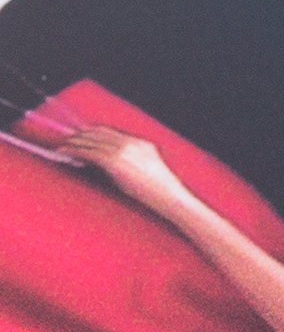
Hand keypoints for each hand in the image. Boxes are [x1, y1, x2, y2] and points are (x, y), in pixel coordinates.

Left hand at [61, 128, 191, 212]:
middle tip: (69, 139)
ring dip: (74, 143)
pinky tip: (65, 153)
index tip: (83, 135)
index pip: (110, 132)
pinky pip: (88, 153)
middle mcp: (129, 143)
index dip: (93, 132)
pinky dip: (74, 151)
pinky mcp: (114, 162)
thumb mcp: (150, 170)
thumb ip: (134, 161)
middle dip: (81, 135)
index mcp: (140, 143)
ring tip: (63, 146)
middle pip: (97, 133)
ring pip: (90, 141)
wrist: (171, 198)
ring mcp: (121, 151)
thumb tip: (114, 166)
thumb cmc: (164, 192)